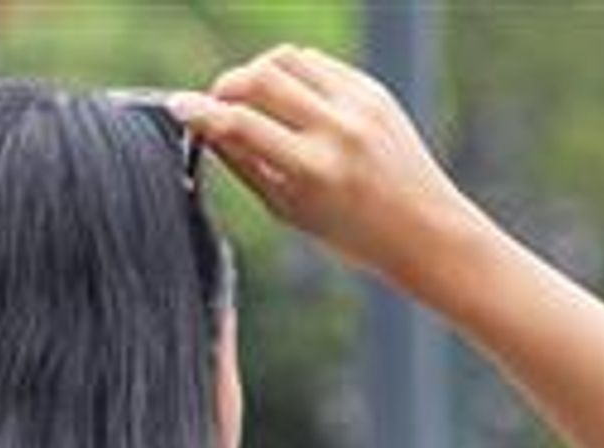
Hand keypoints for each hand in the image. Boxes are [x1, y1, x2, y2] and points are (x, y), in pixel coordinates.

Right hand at [173, 47, 479, 287]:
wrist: (424, 230)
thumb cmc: (352, 232)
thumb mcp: (288, 209)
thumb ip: (244, 164)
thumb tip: (203, 126)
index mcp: (314, 171)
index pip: (240, 124)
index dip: (201, 112)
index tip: (179, 107)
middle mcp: (338, 131)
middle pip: (260, 77)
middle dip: (227, 84)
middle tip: (218, 103)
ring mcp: (360, 105)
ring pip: (287, 58)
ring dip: (258, 71)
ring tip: (252, 99)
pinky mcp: (373, 90)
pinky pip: (317, 63)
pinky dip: (292, 73)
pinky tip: (288, 98)